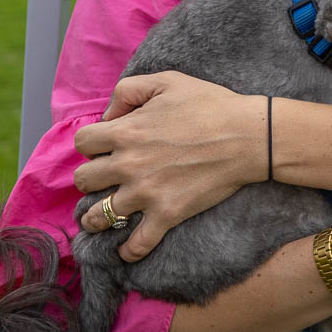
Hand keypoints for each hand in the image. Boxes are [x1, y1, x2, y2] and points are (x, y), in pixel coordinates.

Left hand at [74, 72, 265, 261]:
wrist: (249, 136)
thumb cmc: (211, 105)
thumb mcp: (167, 80)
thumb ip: (128, 90)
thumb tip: (109, 115)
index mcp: (126, 131)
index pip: (83, 143)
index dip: (92, 145)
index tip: (104, 149)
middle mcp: (129, 164)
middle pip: (84, 181)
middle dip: (91, 179)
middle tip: (105, 179)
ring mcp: (146, 193)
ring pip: (99, 217)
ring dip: (96, 218)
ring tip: (101, 218)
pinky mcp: (167, 214)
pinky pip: (137, 243)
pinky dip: (128, 251)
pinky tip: (125, 250)